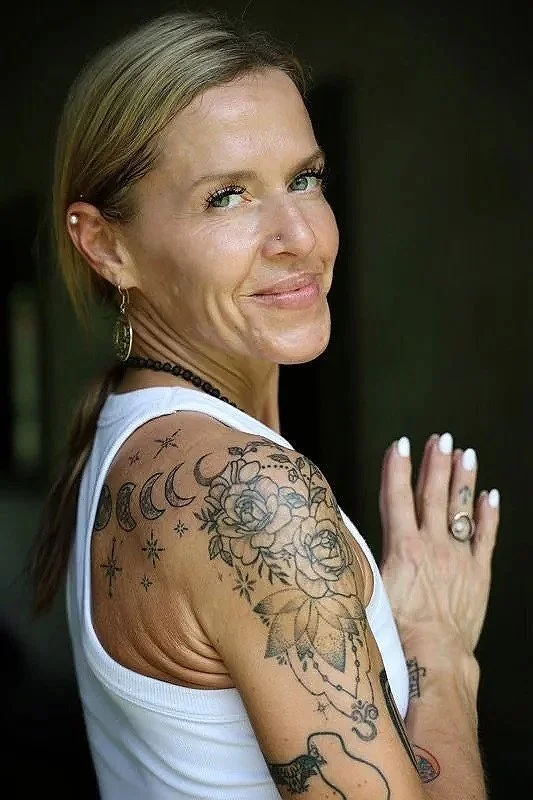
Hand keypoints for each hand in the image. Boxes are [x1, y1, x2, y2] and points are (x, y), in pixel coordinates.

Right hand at [379, 433, 498, 656]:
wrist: (435, 656)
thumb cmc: (398, 630)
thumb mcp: (369, 589)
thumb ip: (360, 559)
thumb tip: (338, 536)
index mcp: (403, 547)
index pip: (398, 498)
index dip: (397, 469)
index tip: (399, 445)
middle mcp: (432, 546)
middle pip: (432, 495)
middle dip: (435, 463)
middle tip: (439, 438)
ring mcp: (458, 558)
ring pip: (461, 509)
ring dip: (462, 479)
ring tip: (465, 453)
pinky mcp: (478, 574)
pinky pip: (486, 538)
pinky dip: (489, 515)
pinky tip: (490, 495)